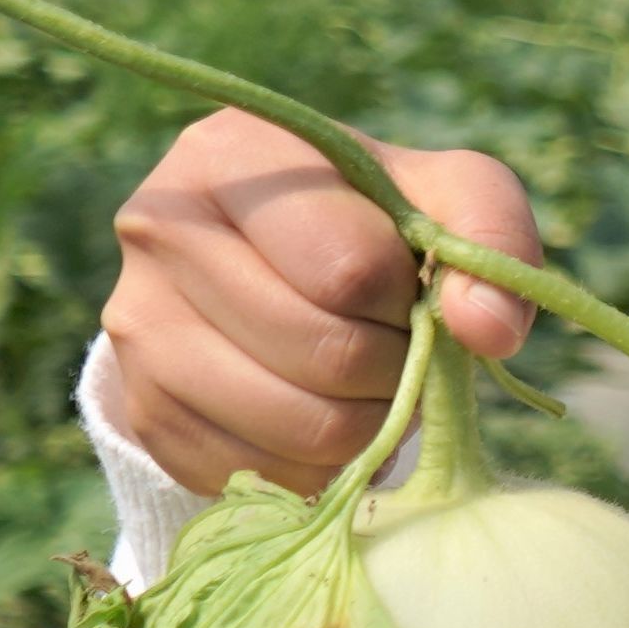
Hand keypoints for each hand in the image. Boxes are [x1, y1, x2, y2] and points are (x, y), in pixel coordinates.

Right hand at [97, 109, 544, 495]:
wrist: (272, 268)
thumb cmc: (370, 220)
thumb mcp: (444, 194)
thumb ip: (491, 235)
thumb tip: (491, 331)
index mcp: (229, 153)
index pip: (349, 268)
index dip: (408, 301)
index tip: (413, 293)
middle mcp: (159, 230)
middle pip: (325, 351)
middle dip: (396, 368)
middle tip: (402, 350)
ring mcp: (137, 325)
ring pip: (300, 423)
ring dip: (368, 422)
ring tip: (369, 382)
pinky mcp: (144, 410)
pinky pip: (264, 473)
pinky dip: (319, 464)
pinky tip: (322, 416)